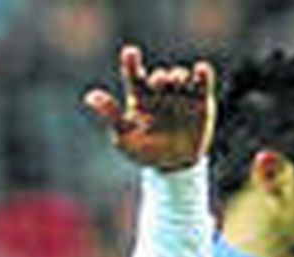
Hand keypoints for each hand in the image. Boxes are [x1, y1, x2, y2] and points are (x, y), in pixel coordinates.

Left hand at [83, 49, 215, 171]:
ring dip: (178, 75)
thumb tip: (90, 96)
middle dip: (159, 77)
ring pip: (179, 76)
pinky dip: (202, 74)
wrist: (173, 167)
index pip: (134, 75)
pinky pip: (203, 81)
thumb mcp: (124, 136)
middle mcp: (160, 93)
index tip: (130, 53)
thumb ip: (111, 114)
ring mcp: (180, 94)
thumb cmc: (144, 152)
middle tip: (158, 82)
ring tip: (177, 81)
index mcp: (140, 98)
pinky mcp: (200, 100)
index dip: (131, 62)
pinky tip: (200, 70)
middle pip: (158, 77)